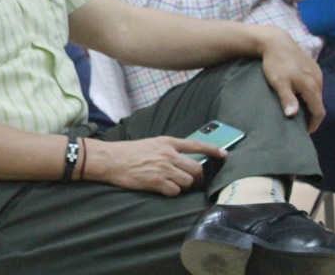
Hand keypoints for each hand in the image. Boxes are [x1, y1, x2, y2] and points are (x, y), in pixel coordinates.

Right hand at [88, 137, 224, 196]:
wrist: (110, 159)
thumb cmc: (127, 152)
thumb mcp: (150, 144)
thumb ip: (167, 149)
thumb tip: (183, 160)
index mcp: (167, 142)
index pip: (195, 145)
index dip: (212, 150)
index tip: (224, 154)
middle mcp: (168, 154)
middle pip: (196, 169)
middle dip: (196, 177)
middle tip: (189, 180)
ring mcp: (164, 169)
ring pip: (187, 182)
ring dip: (182, 185)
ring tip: (169, 183)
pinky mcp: (157, 182)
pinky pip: (175, 191)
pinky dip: (171, 192)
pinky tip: (161, 188)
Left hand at [257, 26, 324, 131]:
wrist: (276, 41)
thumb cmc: (275, 63)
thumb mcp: (278, 82)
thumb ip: (287, 99)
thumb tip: (293, 115)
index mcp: (311, 87)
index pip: (319, 112)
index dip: (314, 124)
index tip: (305, 132)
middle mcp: (318, 81)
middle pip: (318, 103)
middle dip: (311, 115)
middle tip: (299, 123)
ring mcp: (316, 73)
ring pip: (317, 93)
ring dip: (309, 103)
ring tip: (297, 109)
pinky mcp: (312, 66)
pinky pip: (314, 84)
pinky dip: (309, 93)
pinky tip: (298, 94)